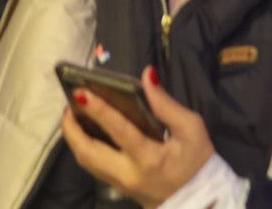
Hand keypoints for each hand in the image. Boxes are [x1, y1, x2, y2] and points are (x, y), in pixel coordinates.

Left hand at [59, 66, 218, 208]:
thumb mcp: (191, 129)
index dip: (98, 110)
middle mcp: (129, 174)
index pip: (118, 131)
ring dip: (74, 139)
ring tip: (71, 115)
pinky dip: (84, 149)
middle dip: (72, 129)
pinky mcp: (119, 188)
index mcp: (148, 159)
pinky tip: (84, 133)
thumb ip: (166, 104)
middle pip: (89, 152)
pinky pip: (94, 168)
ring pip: (87, 162)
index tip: (79, 92)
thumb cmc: (198, 163)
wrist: (203, 202)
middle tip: (68, 105)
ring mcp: (121, 185)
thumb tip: (147, 75)